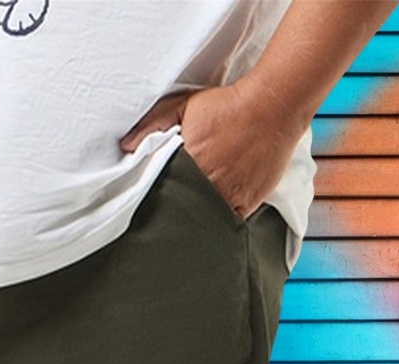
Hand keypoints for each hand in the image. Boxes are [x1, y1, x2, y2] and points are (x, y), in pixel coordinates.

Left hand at [120, 80, 303, 219]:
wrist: (273, 106)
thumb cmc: (229, 105)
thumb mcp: (184, 106)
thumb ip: (153, 125)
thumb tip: (125, 146)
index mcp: (186, 165)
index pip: (162, 195)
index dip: (156, 202)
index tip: (150, 207)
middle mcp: (207, 186)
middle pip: (182, 212)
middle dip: (175, 214)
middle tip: (169, 217)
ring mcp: (228, 198)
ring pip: (205, 221)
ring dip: (198, 219)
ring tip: (192, 216)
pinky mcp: (247, 205)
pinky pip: (229, 222)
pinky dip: (221, 221)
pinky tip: (214, 215)